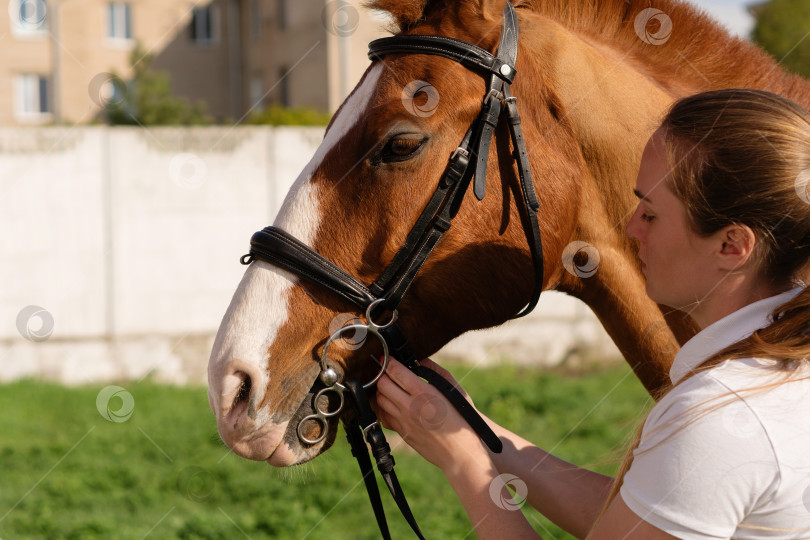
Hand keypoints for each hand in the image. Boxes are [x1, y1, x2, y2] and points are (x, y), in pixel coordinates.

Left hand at [374, 358, 487, 474]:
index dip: (388, 361)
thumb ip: (435, 371)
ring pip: (380, 400)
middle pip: (382, 384)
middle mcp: (410, 407)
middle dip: (383, 375)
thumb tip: (419, 360)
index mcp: (423, 393)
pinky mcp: (401, 433)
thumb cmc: (461, 418)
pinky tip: (392, 404)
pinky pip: (383, 417)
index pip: (395, 371)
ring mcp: (403, 422)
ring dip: (382, 391)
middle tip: (389, 372)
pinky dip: (384, 407)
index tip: (388, 358)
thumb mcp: (453, 389)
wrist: (461, 451)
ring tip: (390, 387)